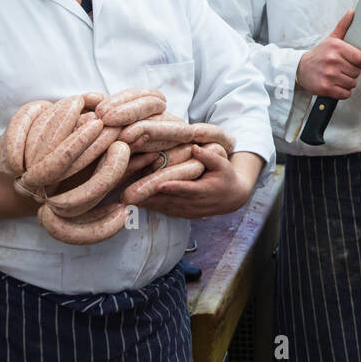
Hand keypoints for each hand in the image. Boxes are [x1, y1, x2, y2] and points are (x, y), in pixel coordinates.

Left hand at [140, 148, 262, 218]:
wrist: (232, 198)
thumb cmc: (226, 177)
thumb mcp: (223, 164)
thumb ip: (209, 157)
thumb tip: (195, 147)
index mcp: (204, 190)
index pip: (186, 189)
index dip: (172, 187)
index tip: (157, 184)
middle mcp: (194, 204)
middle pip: (169, 200)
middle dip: (150, 197)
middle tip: (131, 192)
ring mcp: (188, 211)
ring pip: (164, 207)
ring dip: (147, 203)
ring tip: (128, 197)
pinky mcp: (182, 214)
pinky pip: (164, 211)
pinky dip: (151, 207)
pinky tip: (137, 200)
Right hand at [296, 10, 360, 98]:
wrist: (300, 68)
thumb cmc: (319, 54)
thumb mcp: (331, 39)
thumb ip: (343, 26)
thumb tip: (352, 12)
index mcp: (336, 47)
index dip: (360, 62)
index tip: (354, 62)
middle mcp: (333, 60)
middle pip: (357, 72)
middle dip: (352, 72)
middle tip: (342, 69)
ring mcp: (329, 75)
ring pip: (352, 84)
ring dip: (347, 82)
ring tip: (338, 76)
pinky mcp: (326, 88)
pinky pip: (346, 94)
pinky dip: (343, 92)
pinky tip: (335, 85)